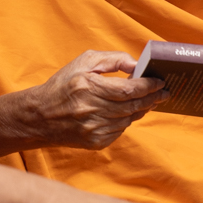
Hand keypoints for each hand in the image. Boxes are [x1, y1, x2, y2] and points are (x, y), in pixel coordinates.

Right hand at [26, 50, 168, 148]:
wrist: (39, 117)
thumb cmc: (63, 85)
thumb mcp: (84, 62)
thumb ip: (113, 59)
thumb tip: (137, 65)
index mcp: (88, 87)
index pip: (129, 89)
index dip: (149, 86)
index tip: (161, 82)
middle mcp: (91, 110)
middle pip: (133, 105)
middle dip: (152, 98)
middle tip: (164, 92)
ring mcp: (94, 129)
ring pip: (130, 119)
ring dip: (142, 109)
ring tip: (149, 100)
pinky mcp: (96, 142)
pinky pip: (121, 130)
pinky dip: (126, 120)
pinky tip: (126, 112)